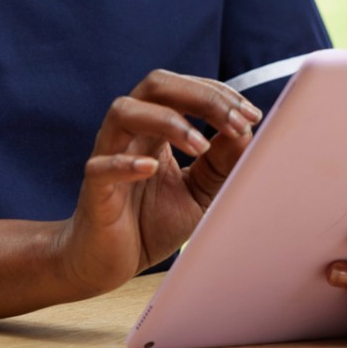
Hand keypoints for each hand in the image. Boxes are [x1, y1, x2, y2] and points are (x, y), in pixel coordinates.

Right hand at [52, 70, 260, 295]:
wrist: (110, 262)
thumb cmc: (152, 222)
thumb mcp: (201, 191)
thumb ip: (222, 162)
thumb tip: (249, 131)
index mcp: (154, 128)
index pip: (183, 89)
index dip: (218, 95)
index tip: (251, 115)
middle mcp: (130, 132)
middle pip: (155, 85)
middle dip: (200, 96)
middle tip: (235, 122)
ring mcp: (108, 156)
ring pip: (124, 112)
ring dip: (168, 121)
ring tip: (201, 146)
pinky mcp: (95, 189)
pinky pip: (102, 166)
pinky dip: (126, 162)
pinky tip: (152, 167)